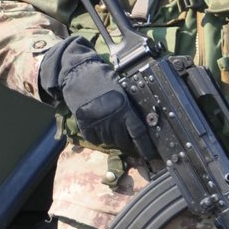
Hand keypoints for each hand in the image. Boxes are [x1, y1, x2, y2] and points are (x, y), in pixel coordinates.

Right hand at [39, 36, 148, 159]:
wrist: (78, 74)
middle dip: (126, 140)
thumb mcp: (121, 91)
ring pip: (109, 141)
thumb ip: (128, 108)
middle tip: (125, 134)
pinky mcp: (85, 126)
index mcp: (123, 108)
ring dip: (112, 138)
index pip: (138, 133)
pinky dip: (98, 136)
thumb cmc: (101, 79)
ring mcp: (97, 124)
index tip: (150, 155)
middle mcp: (111, 119)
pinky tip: (98, 125)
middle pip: (123, 140)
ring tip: (109, 126)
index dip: (145, 146)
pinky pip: (95, 140)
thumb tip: (138, 125)